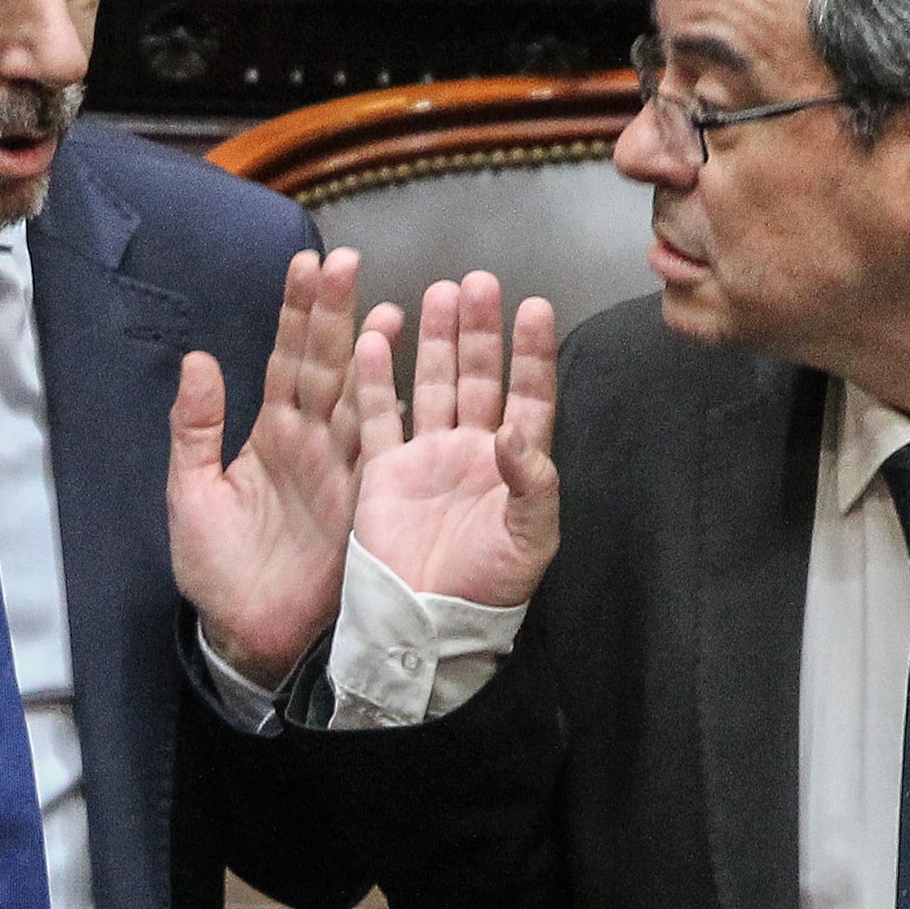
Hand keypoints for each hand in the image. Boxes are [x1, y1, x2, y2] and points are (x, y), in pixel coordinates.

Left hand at [169, 248, 391, 687]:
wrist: (250, 637)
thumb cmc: (217, 573)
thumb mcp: (191, 496)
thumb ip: (194, 429)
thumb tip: (198, 360)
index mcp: (271, 435)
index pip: (286, 358)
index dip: (297, 313)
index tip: (307, 263)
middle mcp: (310, 442)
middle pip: (326, 364)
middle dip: (334, 313)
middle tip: (344, 260)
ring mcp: (340, 469)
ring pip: (360, 398)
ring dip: (373, 354)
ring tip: (389, 304)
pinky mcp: (361, 503)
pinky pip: (379, 449)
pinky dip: (393, 412)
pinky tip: (408, 376)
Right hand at [352, 272, 558, 607]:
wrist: (423, 626)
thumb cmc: (486, 589)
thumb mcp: (529, 542)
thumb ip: (532, 484)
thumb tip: (514, 429)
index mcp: (514, 469)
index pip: (529, 398)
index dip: (532, 354)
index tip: (533, 307)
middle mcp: (472, 454)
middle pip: (480, 378)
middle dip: (480, 332)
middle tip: (479, 282)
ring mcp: (426, 459)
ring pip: (433, 385)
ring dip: (436, 340)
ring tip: (438, 293)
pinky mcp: (384, 472)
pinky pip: (378, 416)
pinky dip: (376, 379)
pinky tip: (377, 339)